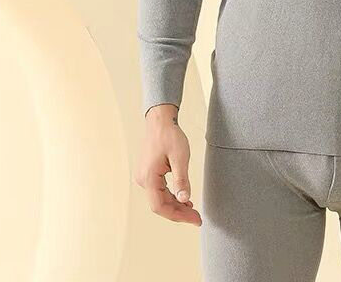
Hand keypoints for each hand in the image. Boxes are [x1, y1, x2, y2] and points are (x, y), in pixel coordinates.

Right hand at [134, 104, 201, 225]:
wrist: (159, 120)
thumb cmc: (169, 135)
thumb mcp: (180, 156)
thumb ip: (181, 180)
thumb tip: (185, 200)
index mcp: (148, 178)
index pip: (160, 207)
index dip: (177, 216)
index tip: (194, 220)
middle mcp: (143, 180)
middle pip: (160, 205)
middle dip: (179, 213)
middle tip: (197, 218)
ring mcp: (144, 177)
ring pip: (160, 199)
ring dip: (176, 205)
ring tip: (193, 210)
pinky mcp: (148, 174)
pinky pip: (159, 191)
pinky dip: (172, 197)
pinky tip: (184, 199)